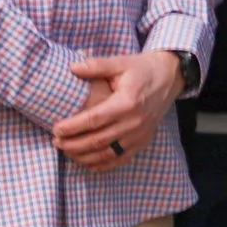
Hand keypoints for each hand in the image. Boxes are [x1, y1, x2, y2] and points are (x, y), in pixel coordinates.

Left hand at [53, 51, 184, 168]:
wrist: (170, 77)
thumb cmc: (142, 69)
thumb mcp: (121, 62)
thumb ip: (96, 65)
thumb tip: (71, 67)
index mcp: (127, 102)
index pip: (93, 120)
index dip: (72, 127)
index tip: (55, 128)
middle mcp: (134, 122)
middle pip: (97, 140)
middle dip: (72, 144)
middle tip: (56, 141)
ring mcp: (140, 134)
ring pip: (106, 154)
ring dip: (83, 156)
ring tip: (66, 150)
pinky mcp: (143, 141)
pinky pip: (119, 159)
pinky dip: (101, 164)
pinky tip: (86, 161)